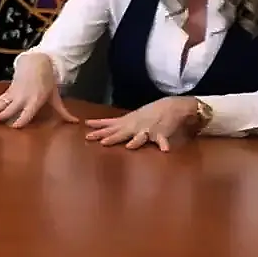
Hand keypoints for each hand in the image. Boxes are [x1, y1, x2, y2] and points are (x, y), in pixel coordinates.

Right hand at [0, 53, 78, 127]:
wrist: (36, 63)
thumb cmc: (47, 82)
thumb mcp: (55, 96)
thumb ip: (63, 111)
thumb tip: (75, 122)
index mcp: (35, 100)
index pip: (27, 112)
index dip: (21, 119)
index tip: (14, 126)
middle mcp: (22, 98)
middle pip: (8, 109)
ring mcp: (12, 95)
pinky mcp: (7, 93)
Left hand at [83, 96, 201, 151]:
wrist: (170, 106)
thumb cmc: (148, 113)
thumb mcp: (129, 117)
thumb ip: (115, 123)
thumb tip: (97, 125)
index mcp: (127, 123)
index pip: (109, 125)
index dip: (98, 127)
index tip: (86, 129)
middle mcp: (135, 127)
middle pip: (120, 133)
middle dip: (110, 138)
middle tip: (100, 141)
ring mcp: (147, 130)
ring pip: (140, 137)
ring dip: (135, 142)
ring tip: (129, 146)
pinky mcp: (161, 134)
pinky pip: (163, 140)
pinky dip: (164, 144)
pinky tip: (164, 150)